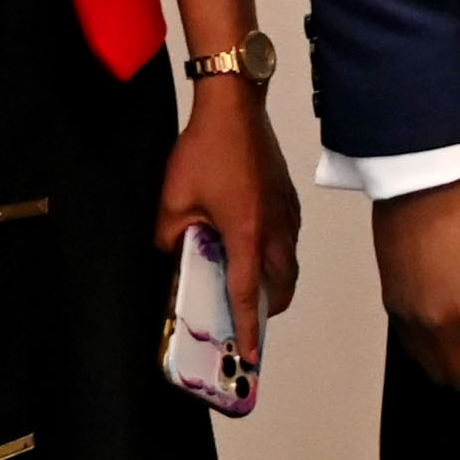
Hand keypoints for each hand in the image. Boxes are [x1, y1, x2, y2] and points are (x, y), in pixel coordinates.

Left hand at [156, 79, 302, 322]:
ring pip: (289, 260)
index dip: (249, 327)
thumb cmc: (206, 149)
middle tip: (251, 315)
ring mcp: (285, 212)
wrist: (235, 105)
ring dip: (275, 278)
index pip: (249, 293)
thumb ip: (170, 235)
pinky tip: (253, 240)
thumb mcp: (173, 199)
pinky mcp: (287, 196)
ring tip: (250, 281)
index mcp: (247, 234)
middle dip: (270, 307)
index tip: (252, 353)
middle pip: (283, 284)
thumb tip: (174, 249)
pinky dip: (277, 251)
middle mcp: (274, 229)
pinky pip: (288, 236)